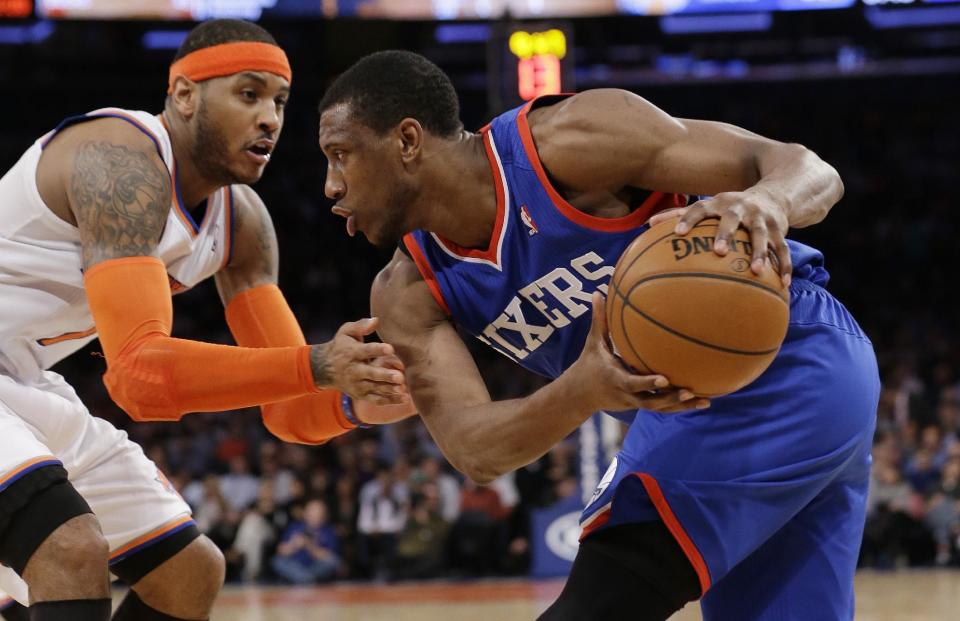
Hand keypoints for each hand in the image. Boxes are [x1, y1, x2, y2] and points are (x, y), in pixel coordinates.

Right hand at [310, 317, 407, 404]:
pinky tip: (405, 399)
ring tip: (404, 389)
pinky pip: (376, 400)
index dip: (377, 350)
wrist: (324, 368)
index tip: (390, 348)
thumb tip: (376, 320)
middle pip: (371, 373)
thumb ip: (361, 326)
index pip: (366, 351)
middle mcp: (354, 370)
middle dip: (385, 375)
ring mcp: (357, 384)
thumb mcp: (346, 332)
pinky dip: (390, 400)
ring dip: (390, 390)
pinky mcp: (361, 395)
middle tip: (400, 377)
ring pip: (375, 388)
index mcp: (352, 353)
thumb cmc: (342, 346)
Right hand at [564, 293, 708, 413]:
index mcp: (616, 378)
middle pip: (650, 401)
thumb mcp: (592, 343)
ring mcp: (635, 402)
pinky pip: (662, 407)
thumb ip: (599, 320)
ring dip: (681, 406)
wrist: (580, 394)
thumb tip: (597, 292)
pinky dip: (680, 406)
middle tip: (689, 391)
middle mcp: (627, 394)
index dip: (648, 382)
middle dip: (669, 398)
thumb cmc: (588, 364)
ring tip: (704, 401)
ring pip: (660, 407)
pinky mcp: (641, 404)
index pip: (633, 383)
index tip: (665, 379)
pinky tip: (701, 402)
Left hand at [649, 189, 791, 286]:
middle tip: (718, 251)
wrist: (773, 195)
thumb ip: (679, 214)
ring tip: (756, 271)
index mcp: (719, 204)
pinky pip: (783, 249)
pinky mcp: (779, 230)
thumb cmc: (730, 207)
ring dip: (760, 253)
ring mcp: (762, 219)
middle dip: (725, 233)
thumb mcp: (708, 206)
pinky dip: (784, 265)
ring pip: (762, 236)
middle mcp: (741, 208)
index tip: (678, 233)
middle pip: (732, 219)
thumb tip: (648, 224)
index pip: (700, 208)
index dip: (688, 219)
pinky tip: (783, 284)